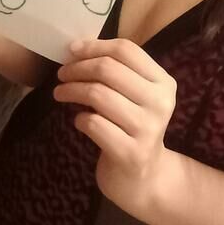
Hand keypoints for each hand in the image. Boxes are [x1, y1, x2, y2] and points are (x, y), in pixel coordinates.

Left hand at [54, 38, 176, 217]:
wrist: (144, 178)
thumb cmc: (132, 126)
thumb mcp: (136, 95)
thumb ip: (117, 70)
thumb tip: (78, 47)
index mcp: (163, 82)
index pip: (126, 51)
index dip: (94, 46)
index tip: (72, 50)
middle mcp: (160, 103)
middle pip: (109, 69)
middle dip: (78, 68)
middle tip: (62, 74)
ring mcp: (147, 129)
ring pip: (98, 94)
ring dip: (71, 90)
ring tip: (60, 93)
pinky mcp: (131, 153)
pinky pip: (94, 124)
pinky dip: (80, 118)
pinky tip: (79, 120)